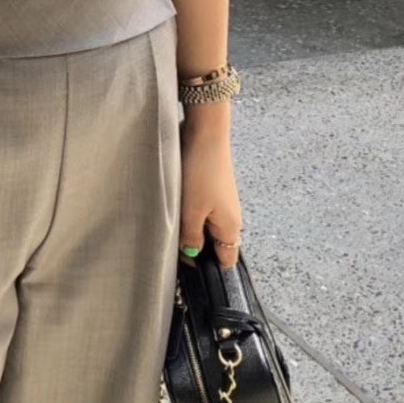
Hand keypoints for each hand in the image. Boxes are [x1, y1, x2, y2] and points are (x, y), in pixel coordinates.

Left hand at [178, 103, 243, 268]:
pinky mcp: (211, 188)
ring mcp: (221, 202)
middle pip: (214, 244)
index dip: (206, 268)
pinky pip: (201, 209)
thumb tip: (191, 255)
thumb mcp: (191, 212)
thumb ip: (191, 237)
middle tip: (173, 242)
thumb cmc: (201, 172)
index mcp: (231, 228)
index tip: (185, 268)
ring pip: (205, 225)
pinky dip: (189, 210)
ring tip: (172, 220)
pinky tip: (176, 204)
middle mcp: (230, 217)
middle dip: (194, 246)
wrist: (205, 134)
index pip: (226, 260)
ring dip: (189, 226)